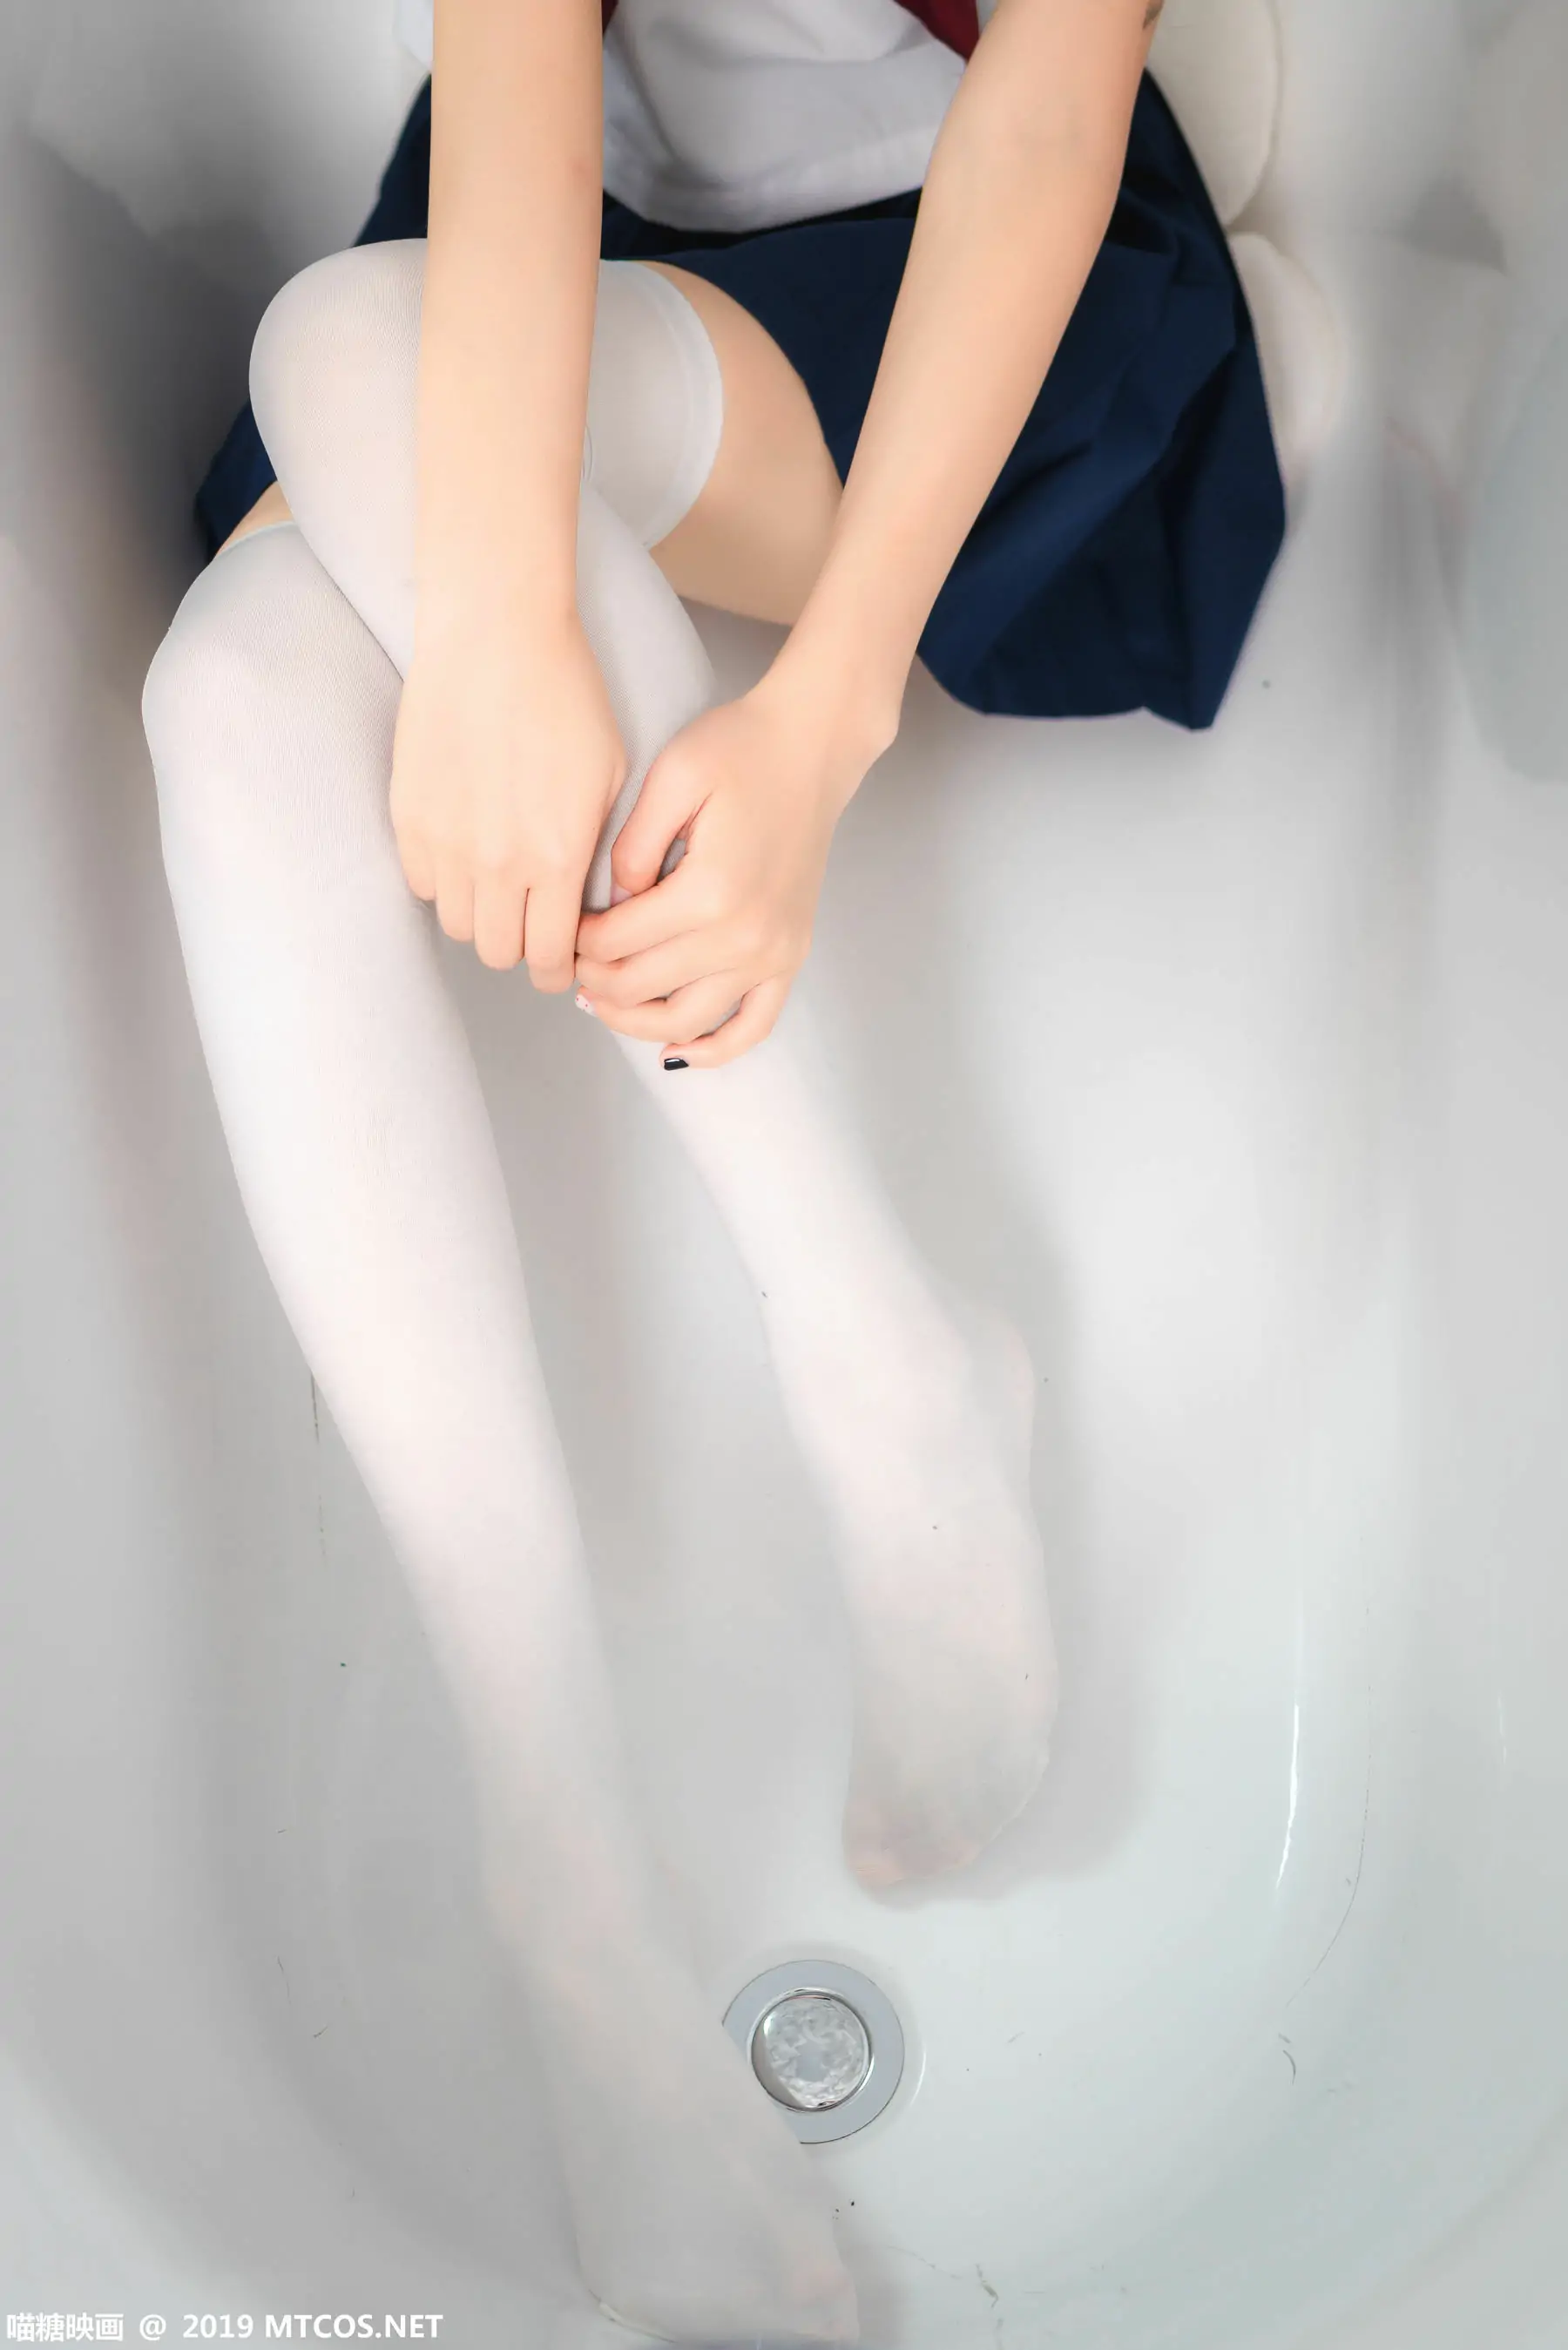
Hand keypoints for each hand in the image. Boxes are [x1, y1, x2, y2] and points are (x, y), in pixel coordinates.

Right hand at [391, 607, 626, 986]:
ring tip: (499, 883)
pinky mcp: (408, 816)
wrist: (497, 635)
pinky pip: (422, 883)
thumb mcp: (612, 776)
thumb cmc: (568, 696)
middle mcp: (497, 863)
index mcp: (556, 858)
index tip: (563, 962)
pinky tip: (465, 849)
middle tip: (533, 922)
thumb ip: (598, 848)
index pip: (551, 958)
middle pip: (498, 952)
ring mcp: (446, 842)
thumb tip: (591, 902)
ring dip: (480, 915)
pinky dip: (443, 881)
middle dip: (521, 946)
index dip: (560, 971)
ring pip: (457, 925)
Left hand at [573, 666, 894, 1065]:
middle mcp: (744, 936)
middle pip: (643, 986)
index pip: (617, 943)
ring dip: (634, 1020)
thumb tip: (612, 907)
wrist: (813, 747)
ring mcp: (773, 954)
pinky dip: (713, 1049)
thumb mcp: (671, 778)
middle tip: (574, 961)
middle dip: (596, 980)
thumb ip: (631, 848)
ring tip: (603, 1001)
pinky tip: (674, 1050)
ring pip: (687, 1020)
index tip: (568, 926)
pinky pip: (752, 1027)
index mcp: (709, 892)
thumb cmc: (742, 750)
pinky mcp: (791, 957)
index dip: (579, 941)